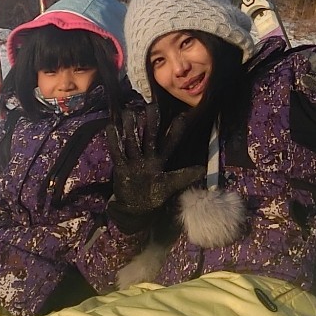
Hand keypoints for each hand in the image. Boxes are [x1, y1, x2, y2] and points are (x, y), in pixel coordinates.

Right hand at [106, 106, 206, 220]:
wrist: (136, 209)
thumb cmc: (155, 196)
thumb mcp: (171, 185)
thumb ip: (186, 175)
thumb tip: (203, 169)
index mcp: (160, 160)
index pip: (169, 143)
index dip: (175, 132)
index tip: (181, 117)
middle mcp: (147, 157)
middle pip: (149, 137)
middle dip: (151, 123)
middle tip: (152, 107)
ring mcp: (134, 160)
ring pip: (132, 141)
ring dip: (130, 128)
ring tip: (129, 113)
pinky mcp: (121, 167)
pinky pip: (117, 152)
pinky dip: (114, 140)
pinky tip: (112, 127)